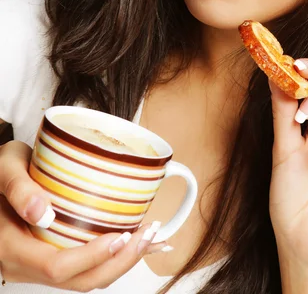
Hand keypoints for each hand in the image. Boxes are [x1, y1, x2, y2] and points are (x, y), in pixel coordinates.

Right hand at [0, 140, 168, 288]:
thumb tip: (40, 211)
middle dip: (120, 262)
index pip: (57, 267)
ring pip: (86, 278)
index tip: (121, 236)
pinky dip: (115, 257)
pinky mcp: (54, 255)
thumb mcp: (4, 166)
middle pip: (79, 281)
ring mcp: (41, 265)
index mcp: (12, 248)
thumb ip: (18, 187)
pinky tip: (138, 243)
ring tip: (152, 237)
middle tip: (150, 234)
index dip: (92, 256)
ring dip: (122, 261)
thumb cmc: (0, 171)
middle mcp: (26, 266)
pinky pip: (86, 267)